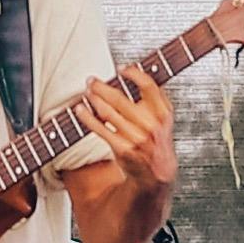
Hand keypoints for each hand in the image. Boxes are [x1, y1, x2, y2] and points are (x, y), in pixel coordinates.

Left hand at [84, 70, 177, 199]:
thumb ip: (154, 97)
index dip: (133, 73)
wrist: (156, 173)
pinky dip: (87, 117)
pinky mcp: (123, 149)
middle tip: (91, 80)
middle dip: (101, 87)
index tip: (121, 69)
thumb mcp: (163, 119)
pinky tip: (80, 110)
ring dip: (93, 99)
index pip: (149, 86)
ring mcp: (136, 138)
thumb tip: (135, 71)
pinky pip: (100, 129)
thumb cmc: (156, 141)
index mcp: (163, 113)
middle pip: (120, 98)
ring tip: (87, 92)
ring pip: (108, 112)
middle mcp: (150, 125)